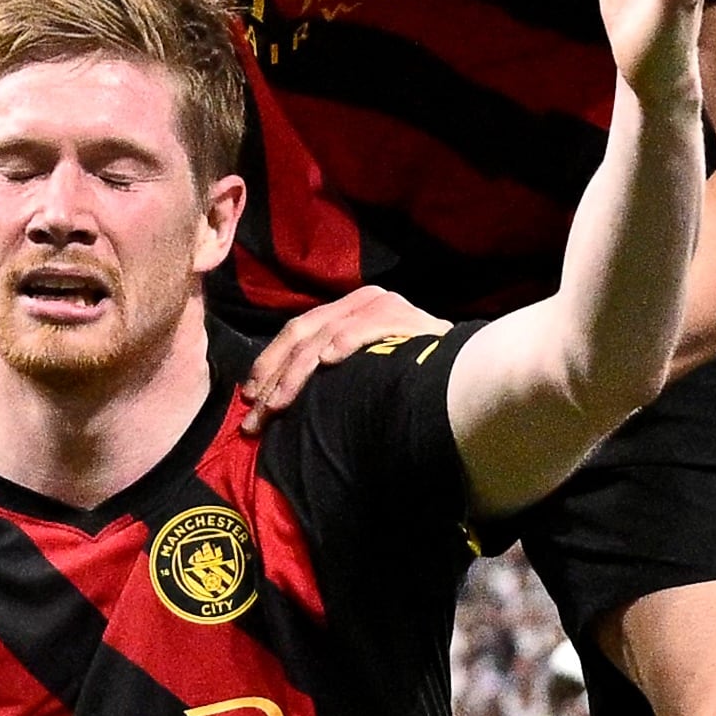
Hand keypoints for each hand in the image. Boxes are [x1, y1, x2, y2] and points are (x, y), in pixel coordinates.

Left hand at [234, 286, 450, 434]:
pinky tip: (328, 360)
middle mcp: (361, 301)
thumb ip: (332, 370)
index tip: (249, 398)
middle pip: (301, 333)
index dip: (268, 363)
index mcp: (348, 309)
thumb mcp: (365, 369)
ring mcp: (380, 305)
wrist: (466, 369)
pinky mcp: (399, 315)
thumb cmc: (413, 376)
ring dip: (295, 375)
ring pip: (322, 335)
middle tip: (257, 414)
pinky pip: (363, 326)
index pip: (296, 331)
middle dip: (274, 376)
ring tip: (278, 404)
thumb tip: (282, 397)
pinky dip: (344, 342)